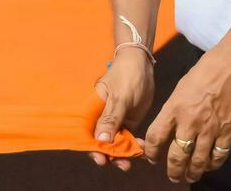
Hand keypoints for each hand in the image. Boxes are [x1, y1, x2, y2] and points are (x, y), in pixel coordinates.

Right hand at [88, 48, 153, 170]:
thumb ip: (111, 118)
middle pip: (102, 142)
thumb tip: (101, 140)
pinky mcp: (127, 122)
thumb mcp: (120, 97)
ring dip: (124, 153)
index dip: (93, 148)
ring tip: (135, 157)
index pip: (88, 133)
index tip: (102, 160)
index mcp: (92, 110)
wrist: (141, 65)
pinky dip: (134, 146)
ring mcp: (115, 121)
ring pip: (115, 144)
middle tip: (124, 165)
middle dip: (111, 155)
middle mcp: (101, 118)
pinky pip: (127, 139)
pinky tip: (142, 148)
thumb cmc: (126, 76)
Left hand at [143, 40, 230, 182]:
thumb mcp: (183, 86)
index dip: (151, 151)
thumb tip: (171, 123)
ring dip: (193, 172)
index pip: (156, 136)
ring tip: (189, 177)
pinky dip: (213, 164)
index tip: (151, 158)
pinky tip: (209, 166)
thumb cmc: (208, 68)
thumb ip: (176, 107)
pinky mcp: (229, 131)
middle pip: (177, 155)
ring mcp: (211, 129)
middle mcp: (190, 121)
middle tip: (172, 176)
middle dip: (173, 170)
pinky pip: (219, 155)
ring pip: (198, 161)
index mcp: (174, 107)